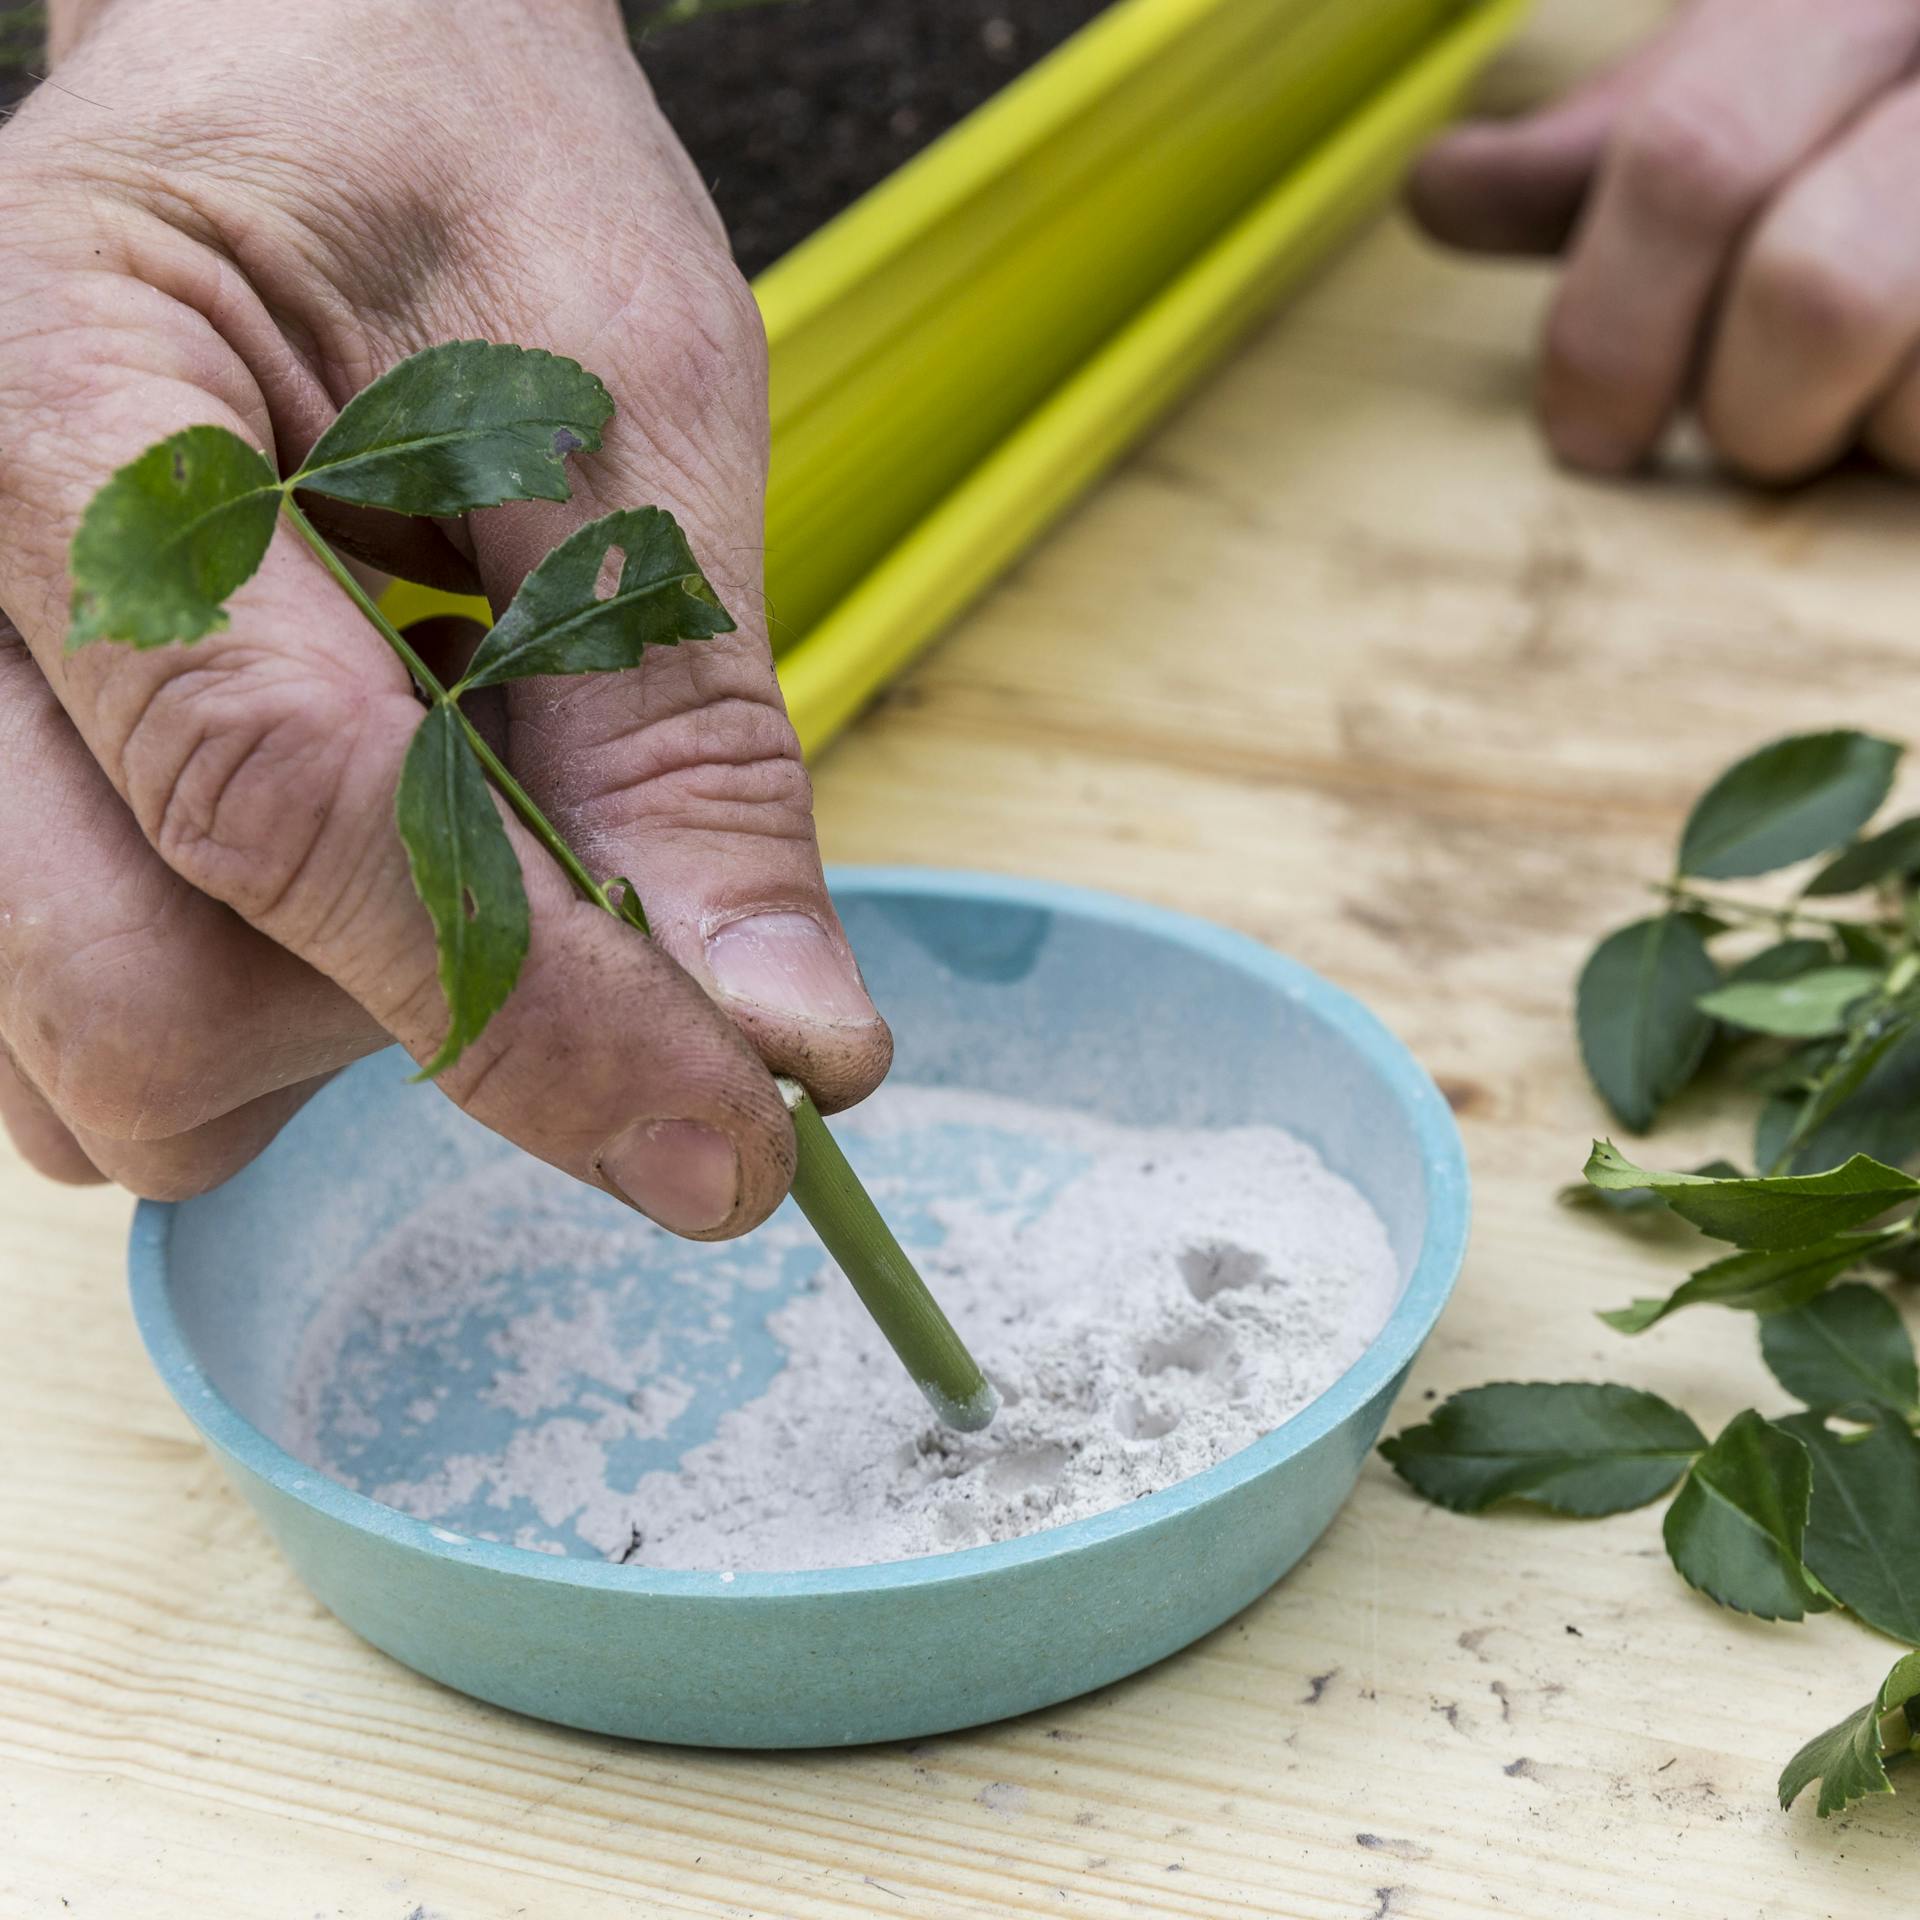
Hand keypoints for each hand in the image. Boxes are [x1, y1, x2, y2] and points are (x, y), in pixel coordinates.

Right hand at [0, 0, 890, 1233]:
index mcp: (63, 399)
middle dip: (403, 1026)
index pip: (280, 795)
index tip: (738, 1143)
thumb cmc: (457, 172)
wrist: (306, 74)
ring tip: (423, 822)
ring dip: (318, 1030)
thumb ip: (682, 735)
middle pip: (129, 1004)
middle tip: (555, 890)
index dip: (531, 1006)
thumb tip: (786, 1043)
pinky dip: (246, 1014)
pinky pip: (71, 1041)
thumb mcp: (623, 401)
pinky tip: (332, 857)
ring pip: (87, 1070)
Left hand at [1409, 0, 1919, 480]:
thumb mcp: (1767, 58)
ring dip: (1879, 434)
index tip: (1587, 435)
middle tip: (1753, 423)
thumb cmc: (1897, 83)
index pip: (1686, 163)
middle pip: (1815, 296)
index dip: (1608, 327)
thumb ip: (1620, 138)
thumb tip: (1439, 195)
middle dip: (1751, 410)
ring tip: (1886, 385)